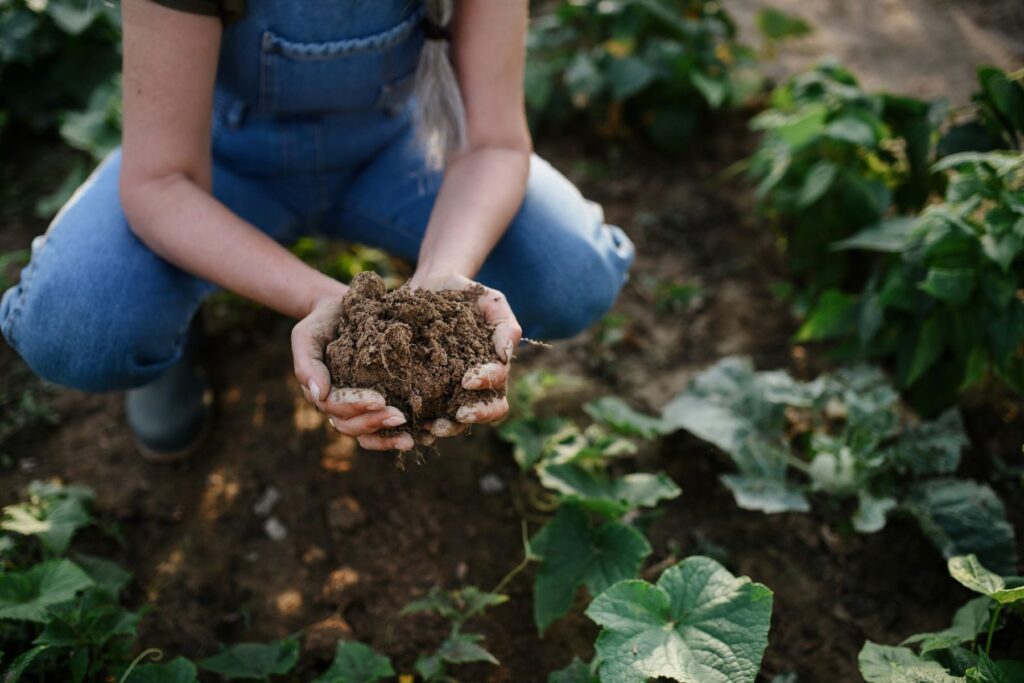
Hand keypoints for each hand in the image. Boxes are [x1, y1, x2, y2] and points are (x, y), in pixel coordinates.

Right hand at [292, 290, 416, 451]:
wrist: (344, 309)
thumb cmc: (323, 322)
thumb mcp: (307, 336)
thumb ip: (307, 364)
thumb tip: (320, 395)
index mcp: (324, 395)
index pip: (337, 410)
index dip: (356, 407)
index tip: (380, 400)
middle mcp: (342, 406)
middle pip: (353, 426)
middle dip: (376, 424)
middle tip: (400, 417)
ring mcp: (361, 407)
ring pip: (370, 434)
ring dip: (389, 438)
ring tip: (412, 439)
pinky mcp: (383, 401)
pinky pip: (389, 426)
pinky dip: (404, 432)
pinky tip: (425, 434)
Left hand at [408, 272, 522, 443]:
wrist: (431, 286)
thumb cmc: (467, 295)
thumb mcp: (491, 302)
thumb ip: (505, 326)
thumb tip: (505, 355)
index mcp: (492, 371)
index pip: (498, 390)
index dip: (487, 388)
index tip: (469, 378)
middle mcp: (471, 388)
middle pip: (482, 413)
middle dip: (473, 416)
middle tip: (458, 414)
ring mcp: (447, 391)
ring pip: (454, 421)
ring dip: (446, 427)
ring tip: (431, 427)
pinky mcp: (422, 390)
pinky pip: (423, 414)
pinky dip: (418, 424)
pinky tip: (409, 424)